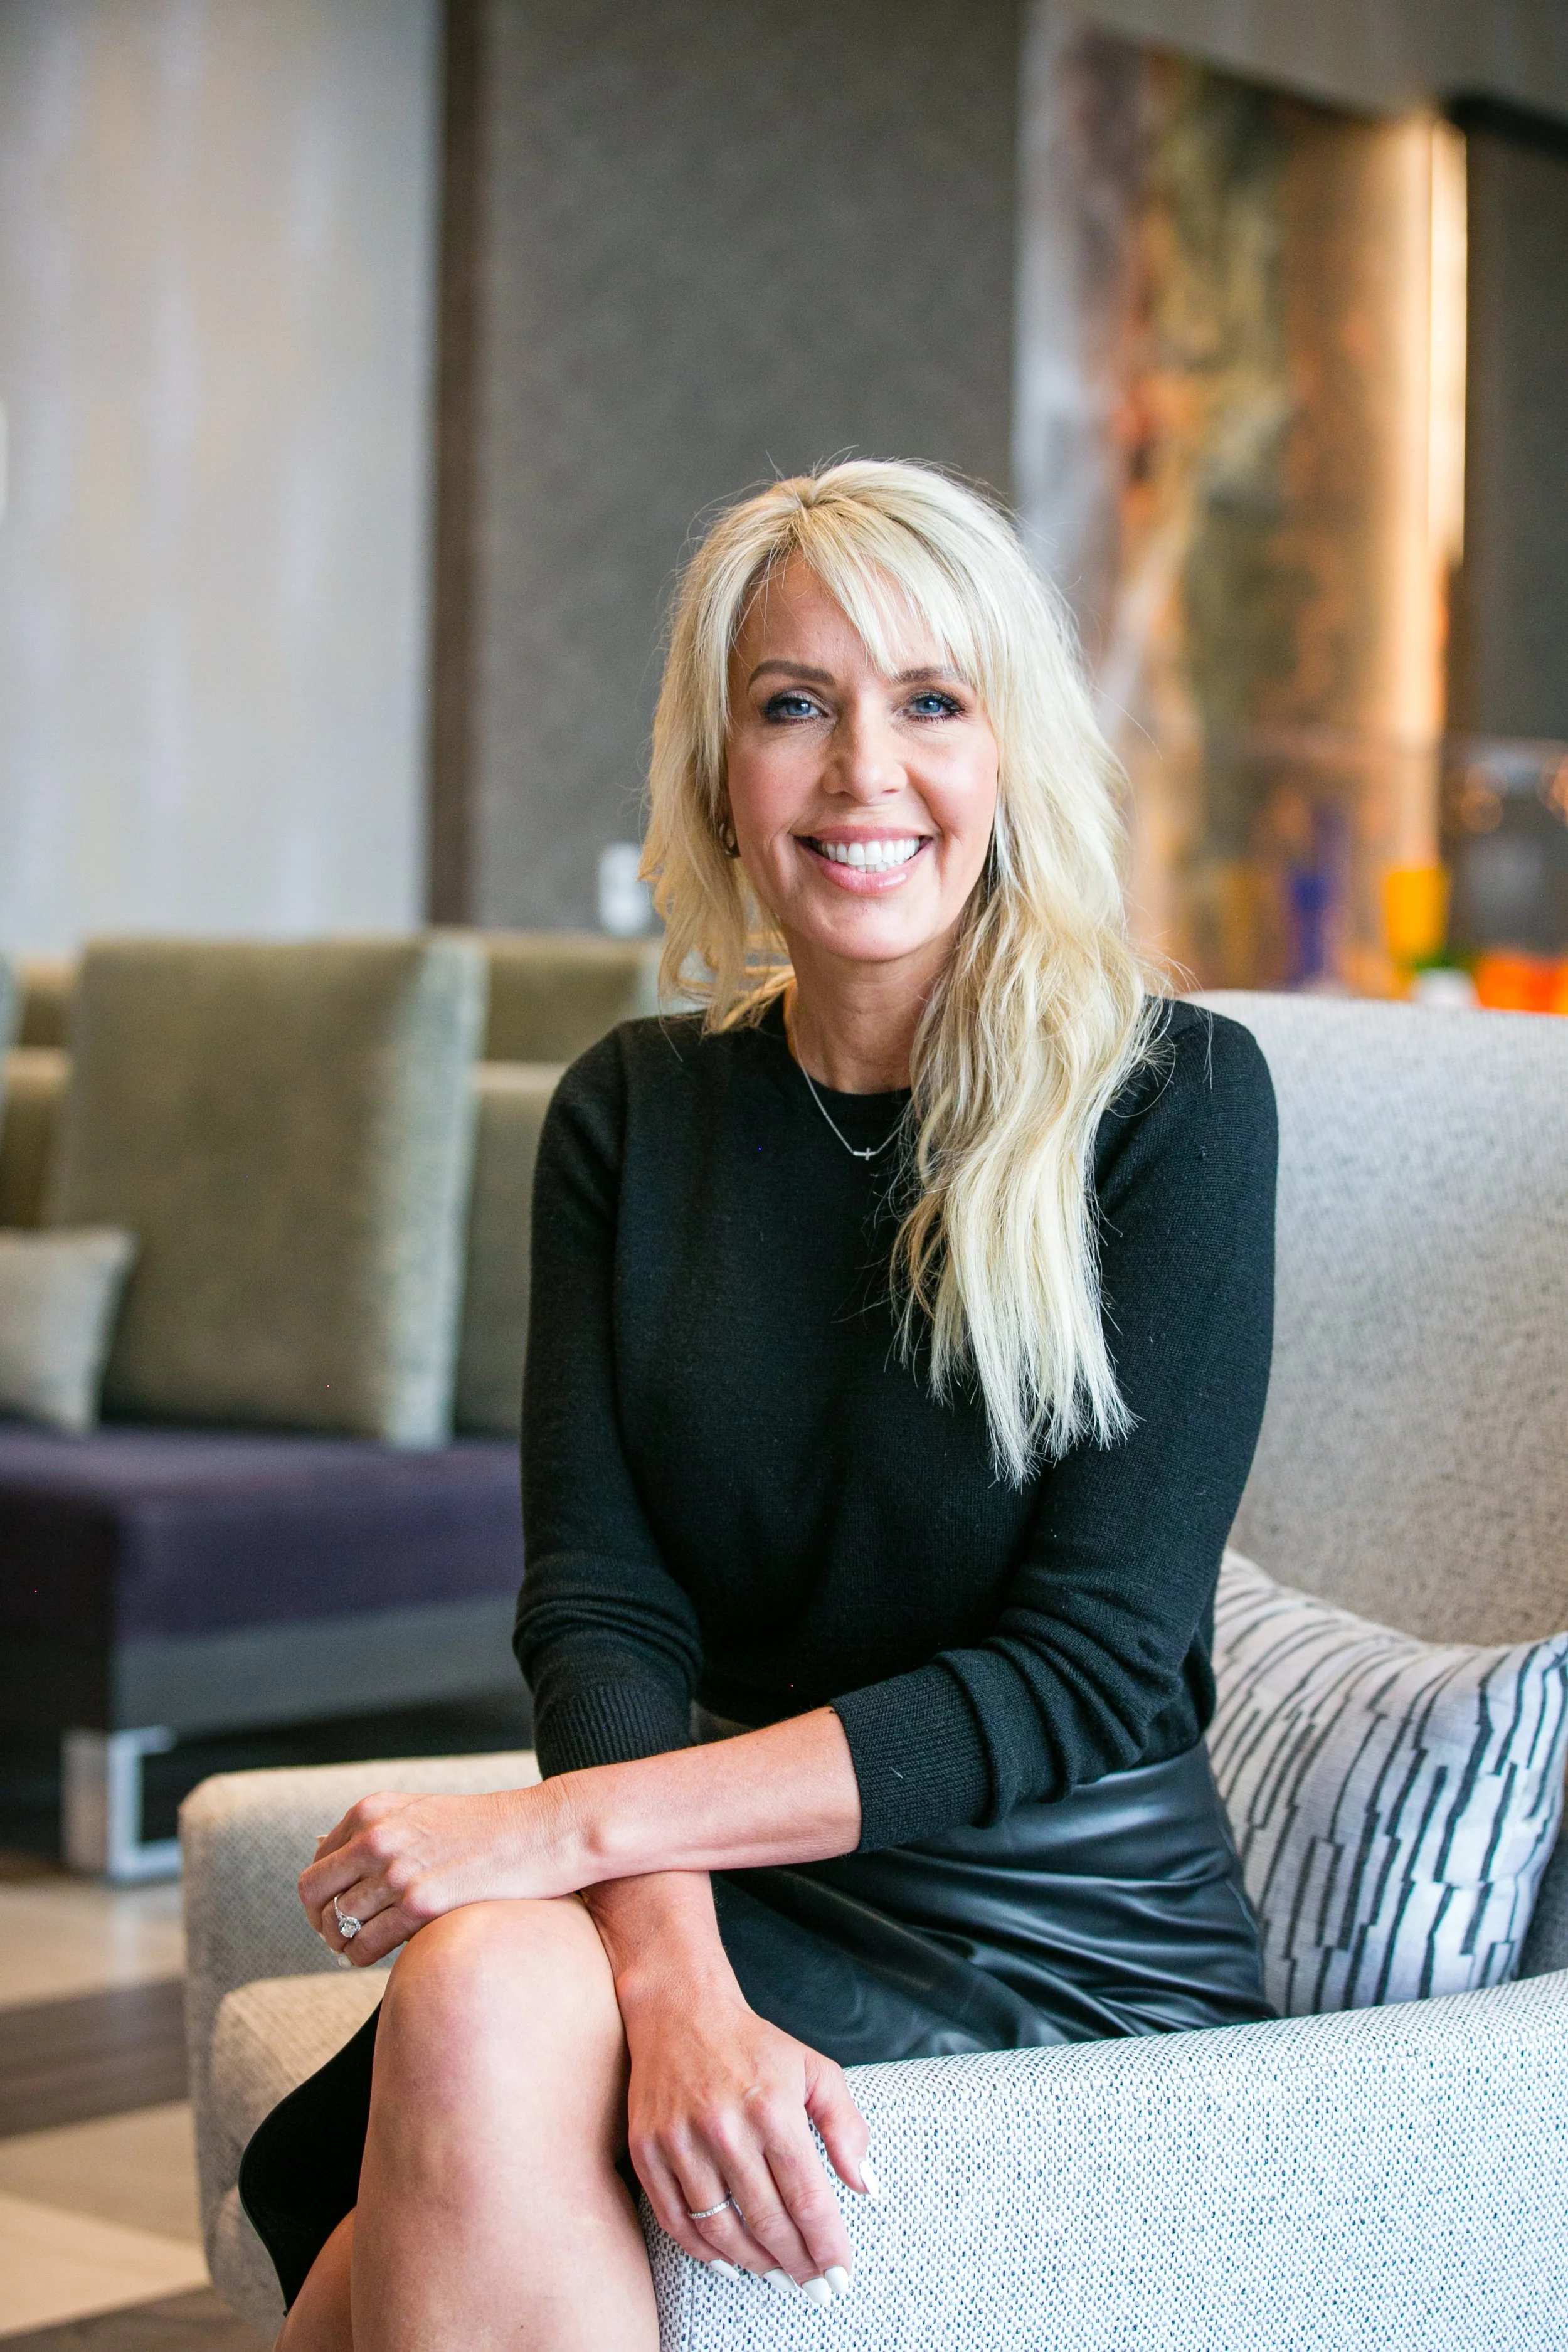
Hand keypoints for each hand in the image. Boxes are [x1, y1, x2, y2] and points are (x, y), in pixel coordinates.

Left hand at [298, 1784, 570, 1964]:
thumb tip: (333, 1866)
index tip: (335, 1911)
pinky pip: (367, 1945)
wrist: (542, 1831)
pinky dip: (364, 1958)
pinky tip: (380, 1958)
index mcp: (373, 1810)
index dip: (321, 1895)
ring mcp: (398, 1870)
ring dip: (344, 1945)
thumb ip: (381, 1832)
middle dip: (322, 1922)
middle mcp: (377, 1836)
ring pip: (338, 1924)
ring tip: (363, 1951)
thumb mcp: (423, 1813)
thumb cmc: (487, 1827)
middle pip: (315, 1894)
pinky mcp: (421, 1903)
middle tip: (341, 1938)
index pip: (318, 1862)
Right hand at [618, 1955, 872, 2300]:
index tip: (840, 2275)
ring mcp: (680, 2140)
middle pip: (767, 2221)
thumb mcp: (815, 2070)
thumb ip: (846, 2127)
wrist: (679, 2010)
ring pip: (720, 2229)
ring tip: (777, 2273)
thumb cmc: (754, 2045)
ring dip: (754, 2263)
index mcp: (772, 2107)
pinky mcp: (646, 2148)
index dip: (826, 2245)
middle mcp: (724, 2126)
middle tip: (814, 2285)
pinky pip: (676, 2221)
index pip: (807, 2197)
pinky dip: (704, 2252)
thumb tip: (866, 2187)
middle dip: (796, 2264)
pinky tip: (729, 2262)